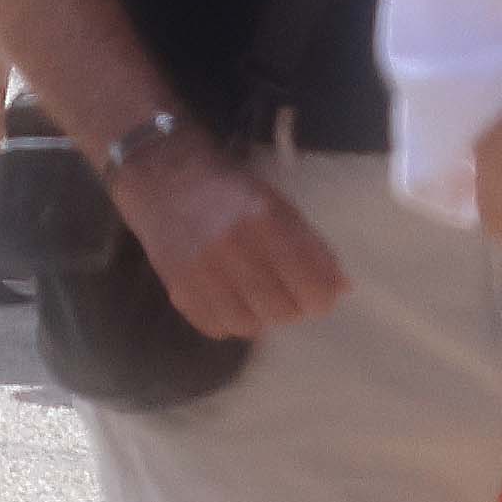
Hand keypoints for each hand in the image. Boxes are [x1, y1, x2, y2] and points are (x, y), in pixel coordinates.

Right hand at [112, 129, 348, 340]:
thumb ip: (311, 244)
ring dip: (259, 315)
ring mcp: (200, 269)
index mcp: (263, 220)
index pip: (312, 289)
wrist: (158, 173)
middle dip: (290, 306)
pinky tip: (228, 298)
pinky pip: (216, 327)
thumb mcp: (275, 203)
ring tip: (254, 295)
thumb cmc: (226, 187)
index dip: (321, 297)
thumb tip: (343, 288)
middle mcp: (231, 247)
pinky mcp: (176, 286)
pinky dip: (228, 320)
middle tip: (282, 291)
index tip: (316, 293)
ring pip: (251, 326)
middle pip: (283, 312)